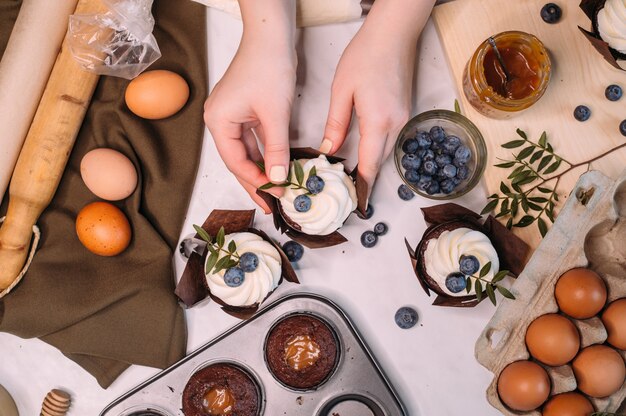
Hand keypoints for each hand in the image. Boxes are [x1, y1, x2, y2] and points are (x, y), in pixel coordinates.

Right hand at [204, 0, 295, 211]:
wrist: (271, 36)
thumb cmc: (268, 66)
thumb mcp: (275, 114)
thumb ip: (276, 149)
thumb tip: (278, 179)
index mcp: (218, 121)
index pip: (235, 161)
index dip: (255, 181)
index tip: (274, 195)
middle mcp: (220, 120)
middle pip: (238, 160)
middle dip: (256, 182)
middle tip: (271, 204)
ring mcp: (232, 115)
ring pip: (247, 151)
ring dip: (263, 169)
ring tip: (276, 192)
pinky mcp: (244, 110)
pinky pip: (254, 139)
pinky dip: (266, 153)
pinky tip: (277, 168)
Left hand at [320, 0, 434, 200]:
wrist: (395, 32)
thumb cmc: (367, 55)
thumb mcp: (342, 90)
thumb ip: (336, 124)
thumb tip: (329, 150)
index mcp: (379, 122)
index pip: (370, 166)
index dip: (363, 188)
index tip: (357, 206)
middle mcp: (396, 124)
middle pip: (380, 162)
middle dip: (365, 180)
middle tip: (347, 194)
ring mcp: (404, 118)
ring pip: (385, 152)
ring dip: (371, 165)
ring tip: (352, 178)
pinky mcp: (405, 111)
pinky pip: (390, 139)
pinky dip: (377, 150)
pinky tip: (364, 152)